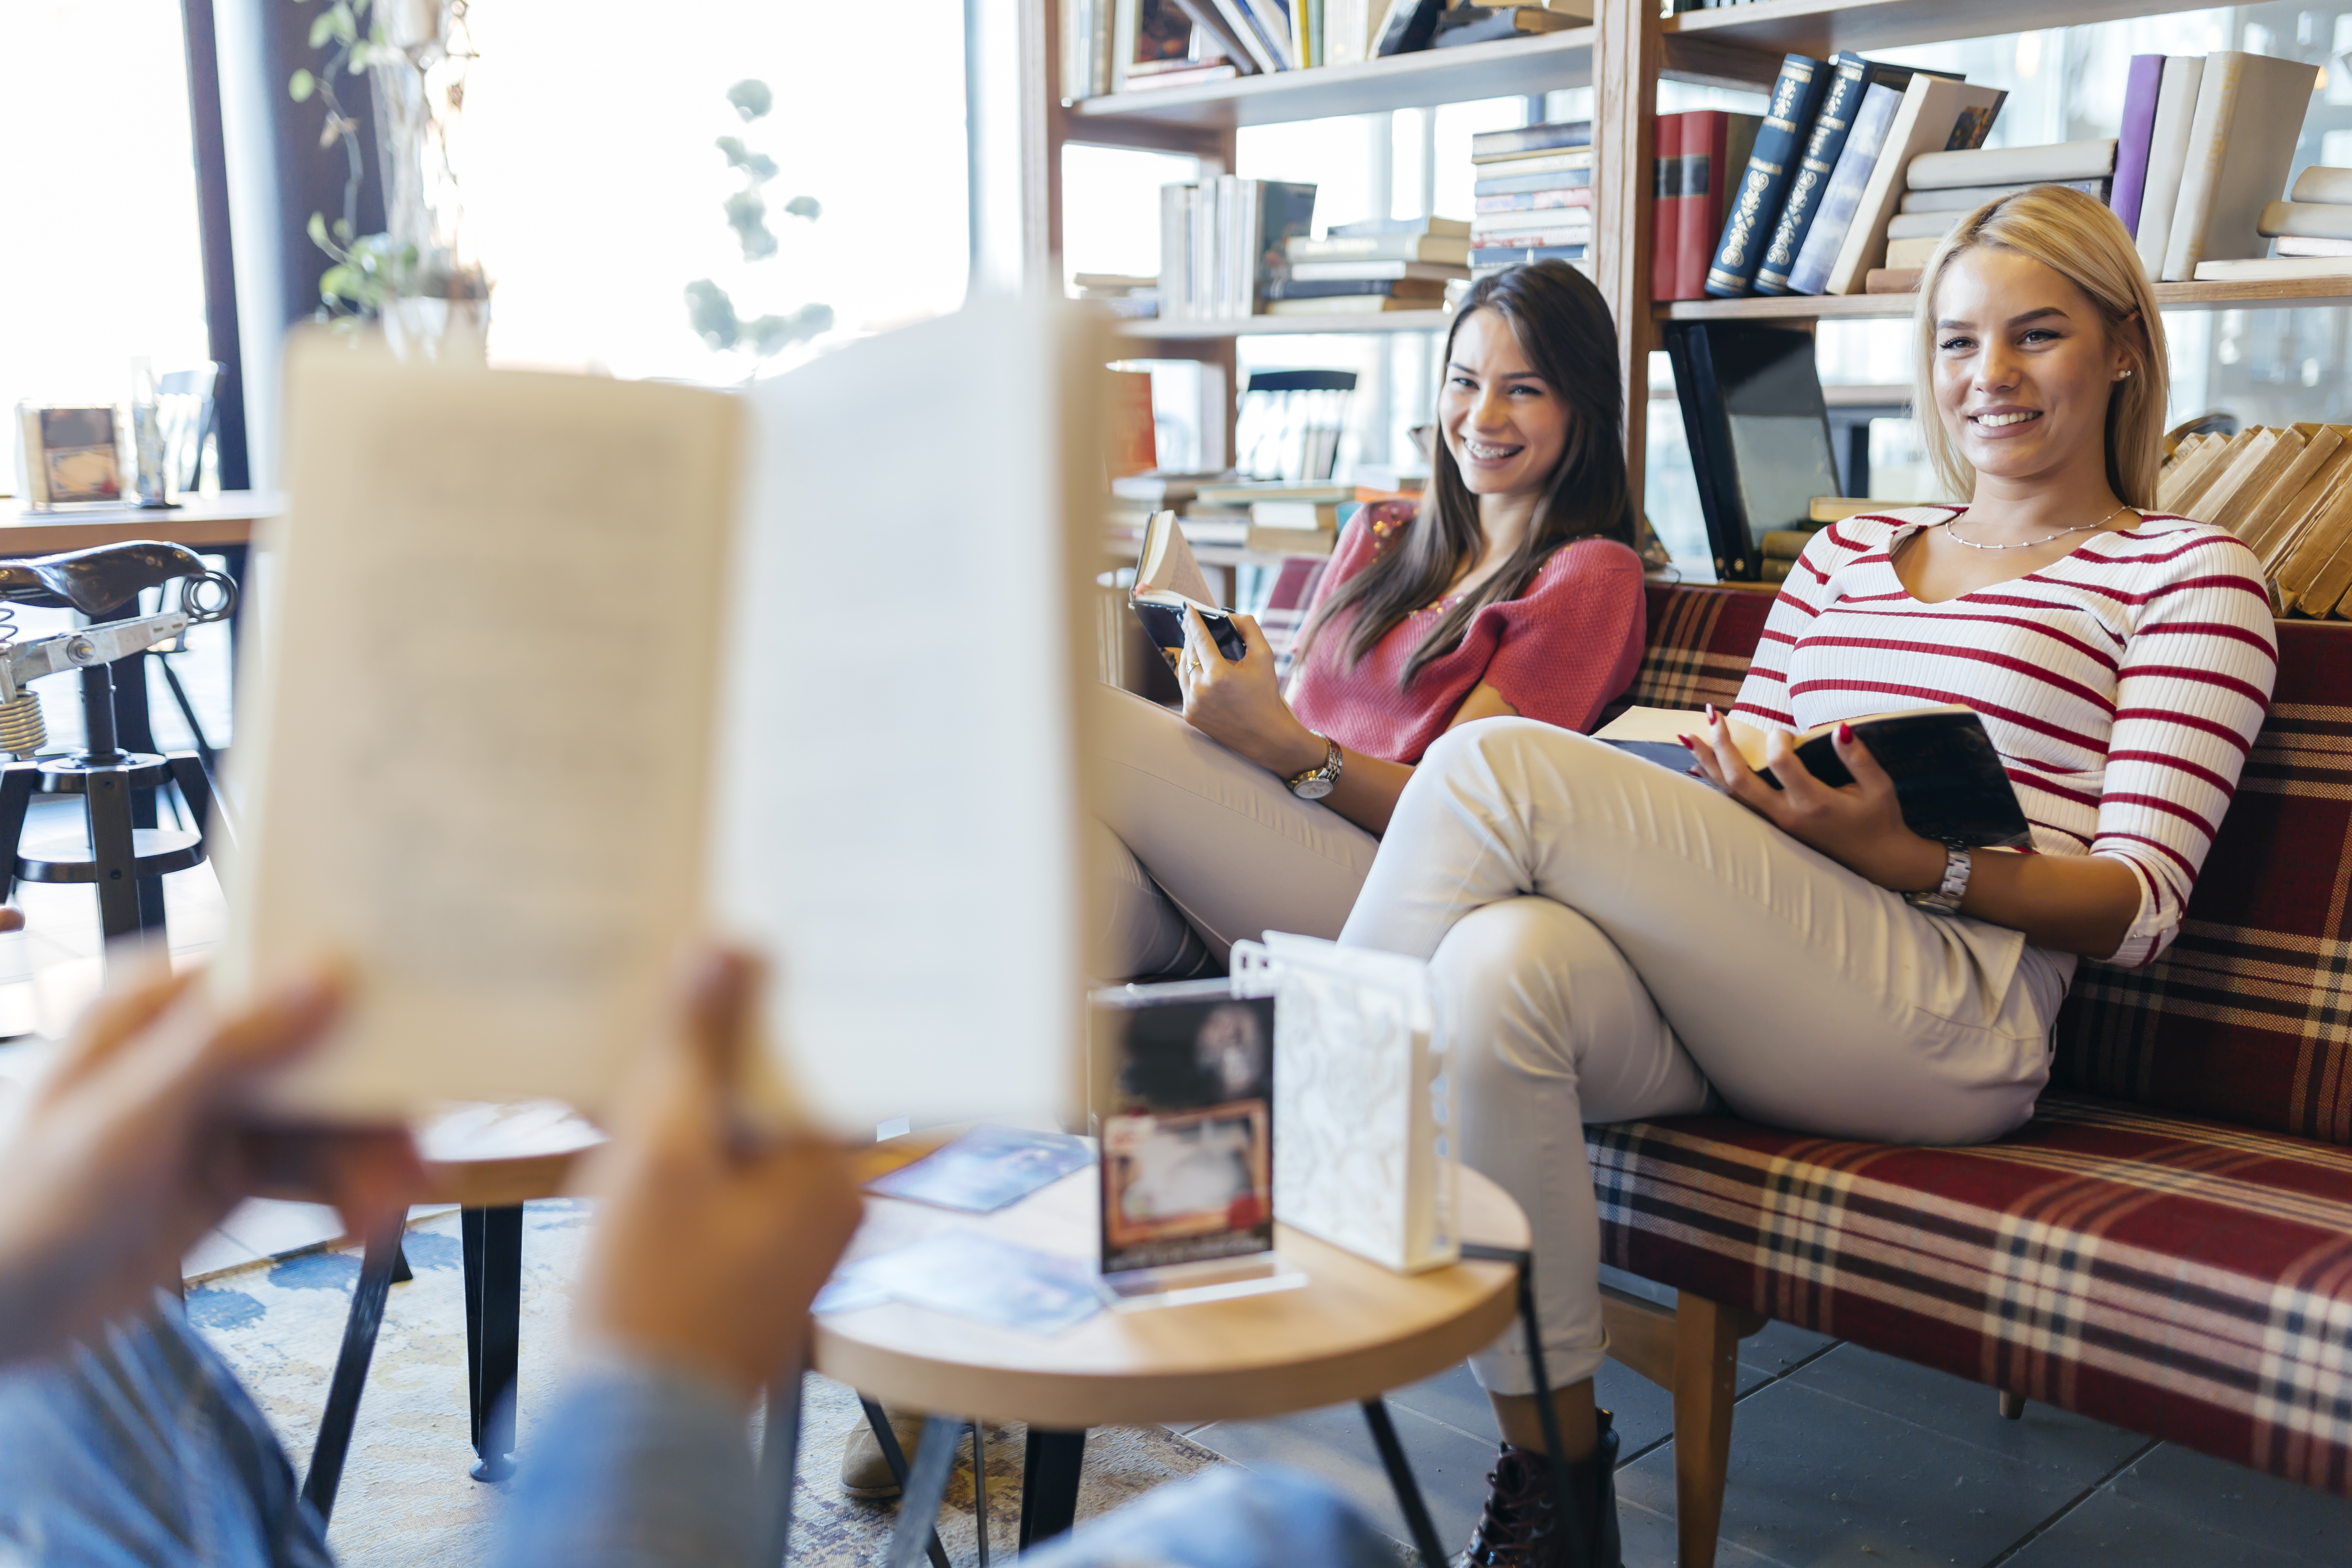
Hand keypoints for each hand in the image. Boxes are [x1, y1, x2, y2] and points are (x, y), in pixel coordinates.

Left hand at [0, 959, 421, 1364]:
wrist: (2, 1315)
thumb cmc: (27, 1211)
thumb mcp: (126, 1121)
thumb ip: (223, 1047)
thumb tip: (316, 974)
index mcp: (159, 1005)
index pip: (277, 972)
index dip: (354, 992)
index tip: (414, 1026)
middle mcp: (197, 1046)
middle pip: (319, 1052)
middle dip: (368, 1108)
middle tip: (408, 1154)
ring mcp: (219, 1107)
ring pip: (324, 1116)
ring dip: (362, 1162)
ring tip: (381, 1211)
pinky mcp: (235, 1164)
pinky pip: (311, 1165)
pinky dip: (343, 1192)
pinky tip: (358, 1221)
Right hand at [571, 946, 861, 1400]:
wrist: (627, 1430)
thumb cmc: (650, 1298)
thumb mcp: (664, 1147)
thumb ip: (697, 1044)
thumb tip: (731, 943)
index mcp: (833, 1168)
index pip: (821, 1048)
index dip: (775, 991)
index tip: (744, 940)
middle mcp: (832, 1200)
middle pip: (784, 1086)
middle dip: (725, 1045)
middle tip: (679, 991)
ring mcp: (794, 1235)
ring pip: (749, 1129)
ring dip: (698, 1097)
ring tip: (645, 1068)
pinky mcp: (751, 1259)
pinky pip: (730, 1176)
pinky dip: (690, 1151)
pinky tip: (639, 1143)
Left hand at [1174, 607, 1323, 777]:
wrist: (1266, 735)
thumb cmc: (1266, 695)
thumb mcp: (1264, 657)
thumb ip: (1249, 629)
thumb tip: (1229, 616)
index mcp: (1219, 675)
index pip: (1200, 638)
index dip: (1193, 621)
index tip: (1188, 609)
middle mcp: (1200, 690)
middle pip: (1188, 652)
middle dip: (1190, 636)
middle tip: (1191, 623)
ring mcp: (1192, 704)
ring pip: (1182, 669)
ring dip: (1188, 654)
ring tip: (1195, 644)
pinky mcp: (1189, 715)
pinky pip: (1184, 687)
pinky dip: (1189, 674)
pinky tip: (1197, 667)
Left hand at [1682, 707, 1946, 893]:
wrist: (1876, 862)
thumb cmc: (1879, 820)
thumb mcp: (1878, 787)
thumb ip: (1858, 758)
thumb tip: (1839, 729)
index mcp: (1814, 803)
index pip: (1780, 764)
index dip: (1778, 739)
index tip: (1784, 730)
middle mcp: (1786, 815)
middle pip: (1740, 780)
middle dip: (1722, 746)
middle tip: (1711, 715)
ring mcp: (1774, 824)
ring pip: (1730, 793)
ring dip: (1708, 763)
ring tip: (1686, 736)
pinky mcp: (1770, 827)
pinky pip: (1734, 804)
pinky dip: (1715, 783)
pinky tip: (1698, 767)